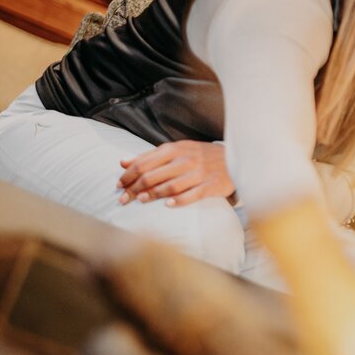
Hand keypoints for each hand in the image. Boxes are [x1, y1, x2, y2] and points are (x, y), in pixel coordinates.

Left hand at [117, 140, 234, 206]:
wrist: (235, 159)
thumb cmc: (200, 156)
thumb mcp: (176, 150)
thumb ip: (150, 156)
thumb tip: (122, 162)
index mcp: (174, 149)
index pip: (144, 163)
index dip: (128, 175)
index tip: (118, 185)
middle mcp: (185, 159)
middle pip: (153, 175)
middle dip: (134, 188)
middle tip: (123, 199)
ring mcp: (199, 173)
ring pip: (170, 186)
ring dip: (152, 195)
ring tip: (140, 201)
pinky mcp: (211, 185)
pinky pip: (192, 195)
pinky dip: (179, 200)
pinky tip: (167, 205)